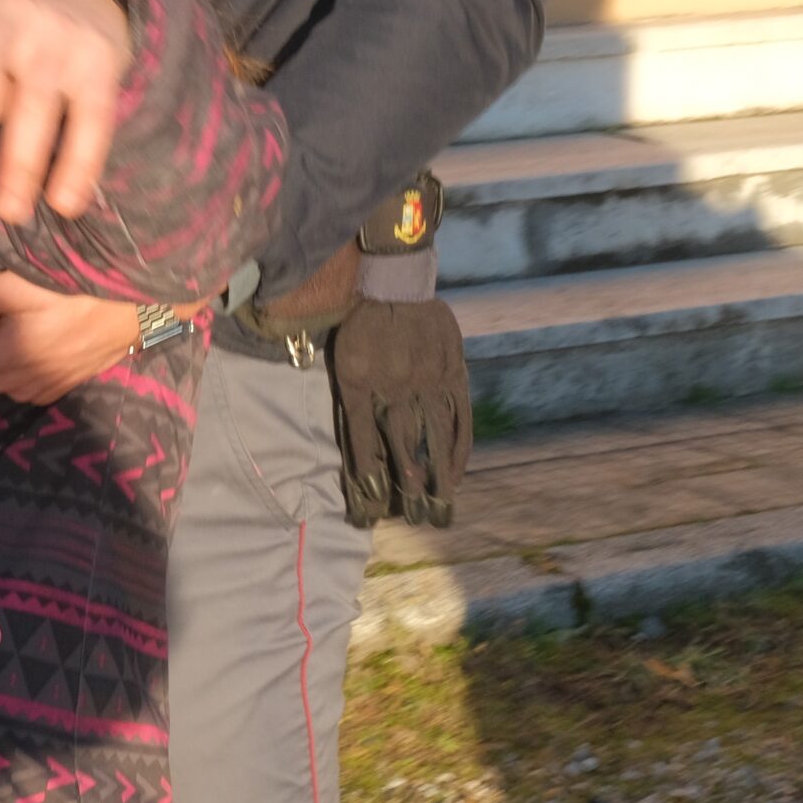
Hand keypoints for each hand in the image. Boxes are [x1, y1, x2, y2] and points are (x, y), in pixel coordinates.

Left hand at [0, 0, 129, 223]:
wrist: (86, 2)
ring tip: (9, 210)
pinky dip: (79, 161)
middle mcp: (10, 24)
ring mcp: (57, 44)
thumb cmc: (3, 52)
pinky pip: (92, 118)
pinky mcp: (99, 69)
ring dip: (22, 156)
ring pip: (37, 97)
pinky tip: (64, 202)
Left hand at [0, 270, 141, 403]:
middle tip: (16, 282)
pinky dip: (15, 335)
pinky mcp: (42, 388)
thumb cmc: (88, 288)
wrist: (146, 309)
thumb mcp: (29, 279)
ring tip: (32, 301)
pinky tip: (43, 322)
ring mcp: (23, 390)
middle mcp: (1, 382)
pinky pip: (5, 356)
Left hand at [328, 298, 471, 527]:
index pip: (362, 440)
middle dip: (407, 485)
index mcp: (359, 383)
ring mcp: (427, 380)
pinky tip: (457, 473)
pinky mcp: (452, 373)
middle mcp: (394, 385)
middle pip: (402, 444)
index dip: (366, 476)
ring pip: (434, 435)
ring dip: (438, 475)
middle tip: (413, 519)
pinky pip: (458, 417)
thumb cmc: (362, 326)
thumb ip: (351, 401)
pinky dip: (459, 448)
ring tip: (440, 507)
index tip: (368, 511)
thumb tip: (359, 447)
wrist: (396, 284)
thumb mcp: (343, 360)